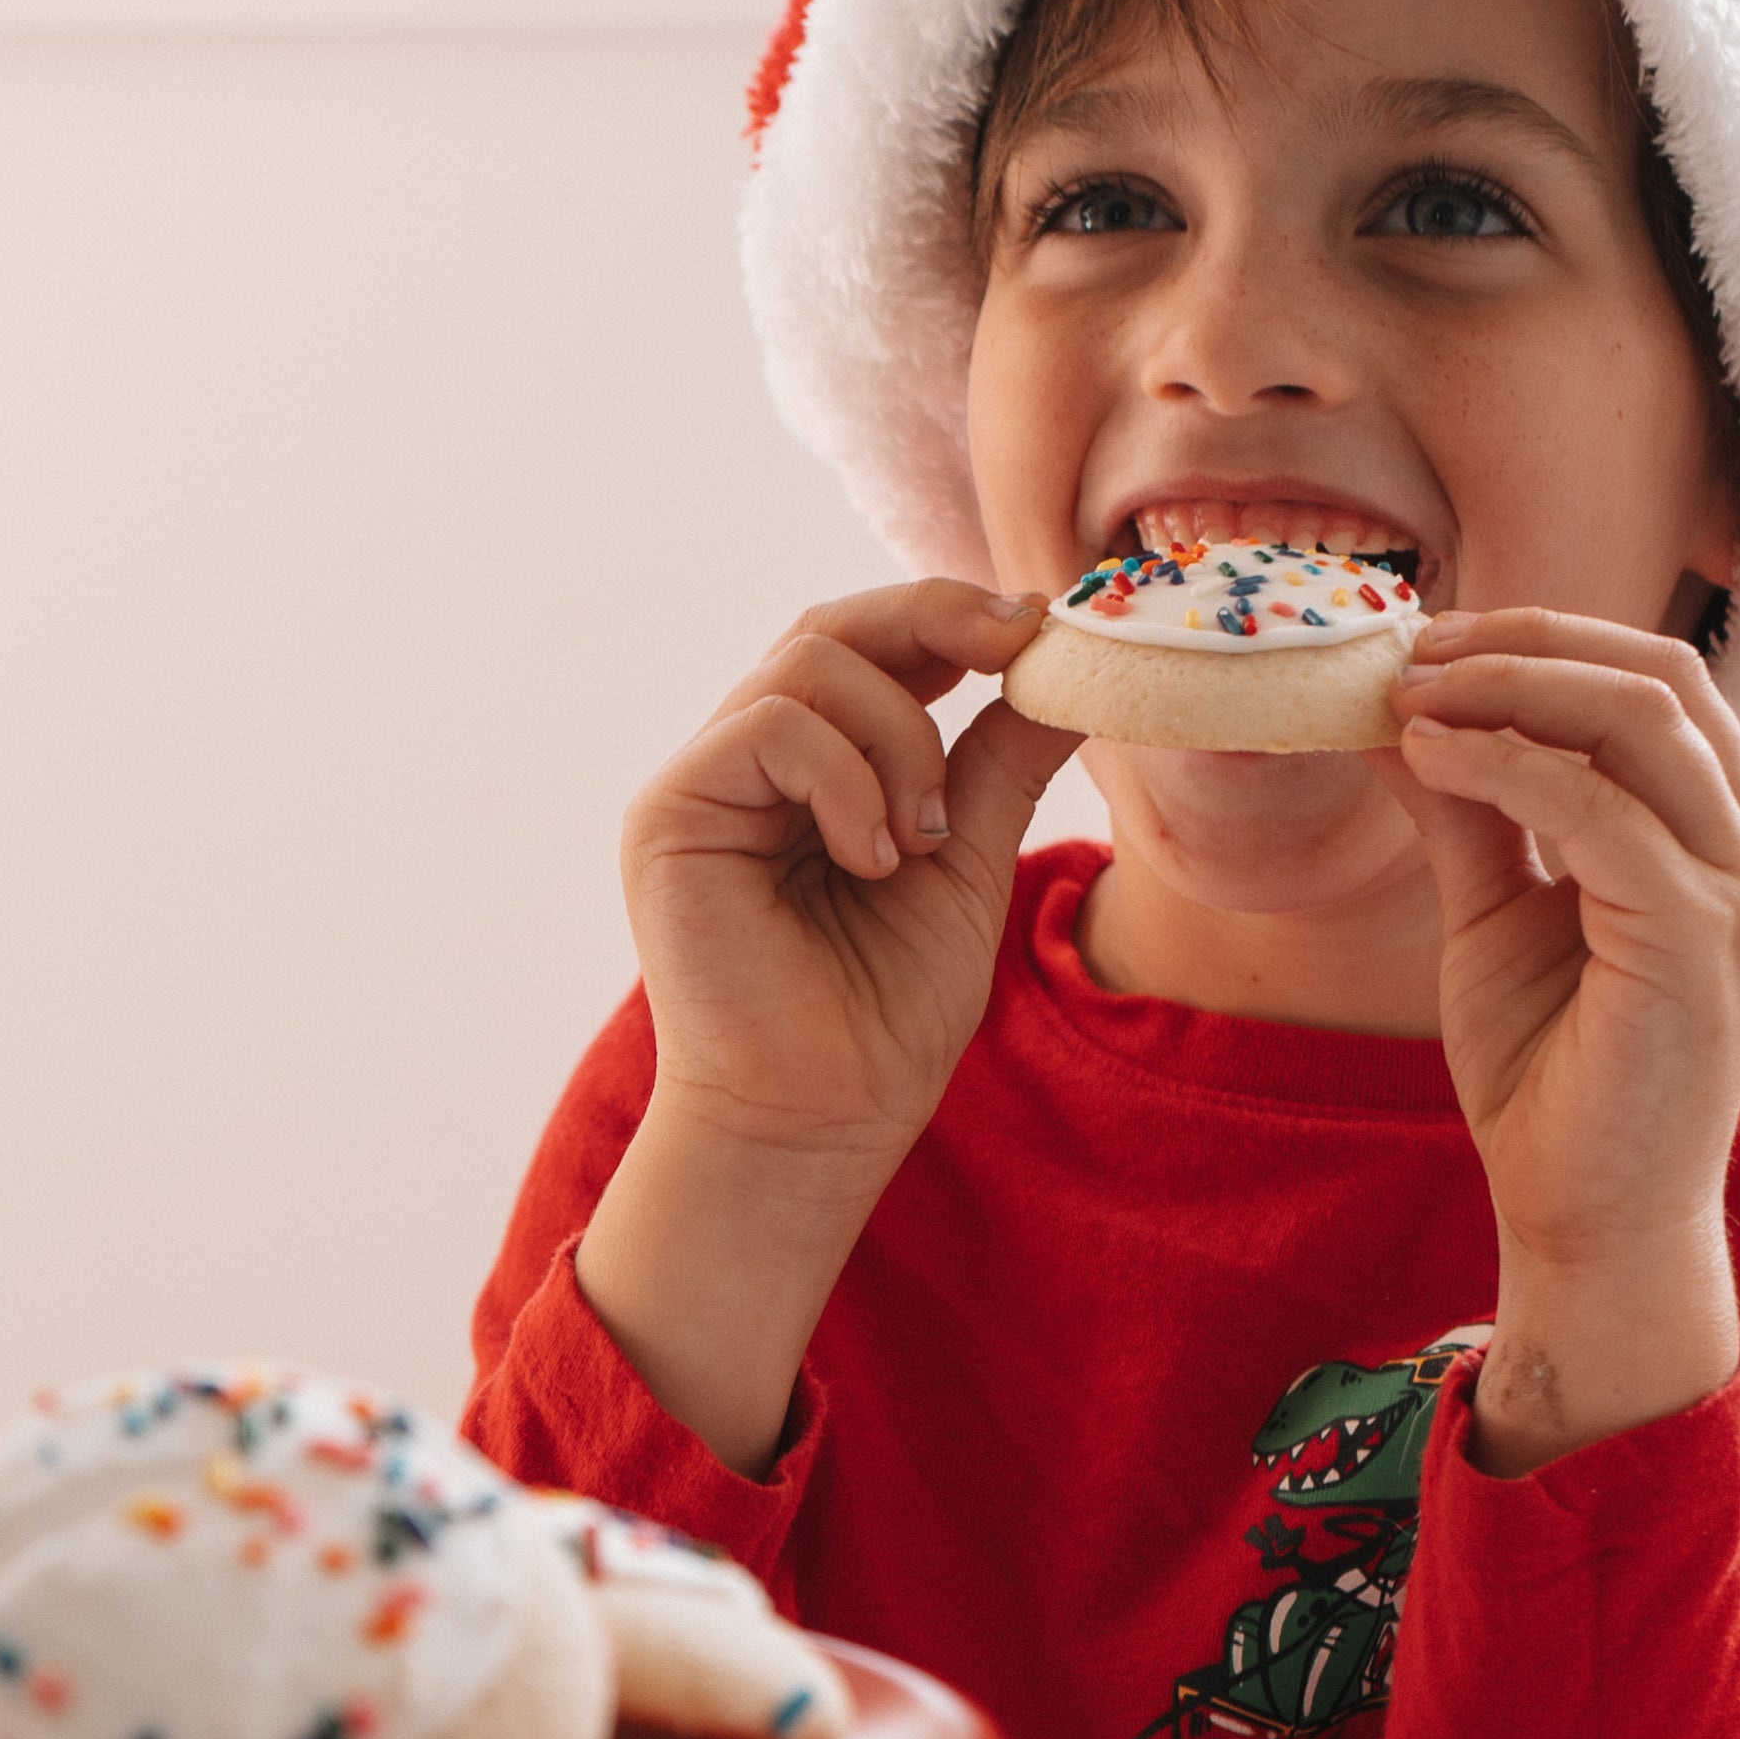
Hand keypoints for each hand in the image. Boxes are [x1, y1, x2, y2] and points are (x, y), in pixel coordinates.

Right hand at [580, 584, 1072, 1473]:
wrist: (820, 1122)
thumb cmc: (883, 1019)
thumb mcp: (967, 864)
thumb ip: (997, 765)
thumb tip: (1068, 673)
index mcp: (812, 774)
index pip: (867, 650)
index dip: (948, 617)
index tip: (1037, 626)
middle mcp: (748, 767)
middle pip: (830, 628)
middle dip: (934, 620)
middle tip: (1019, 645)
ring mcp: (703, 785)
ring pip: (807, 663)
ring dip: (900, 737)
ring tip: (925, 840)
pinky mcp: (671, 814)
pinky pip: (771, 727)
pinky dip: (847, 777)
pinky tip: (876, 857)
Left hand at [1386, 612, 1739, 1474]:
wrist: (1588, 1221)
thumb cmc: (1554, 1080)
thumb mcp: (1496, 915)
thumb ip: (1468, 811)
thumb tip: (1392, 711)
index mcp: (1724, 834)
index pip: (1657, 681)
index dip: (1543, 640)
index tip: (1426, 644)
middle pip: (1660, 673)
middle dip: (1525, 642)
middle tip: (1409, 649)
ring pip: (1641, 717)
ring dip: (1509, 688)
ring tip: (1407, 695)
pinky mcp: (1698, 936)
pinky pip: (1602, 807)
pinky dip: (1508, 764)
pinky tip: (1431, 761)